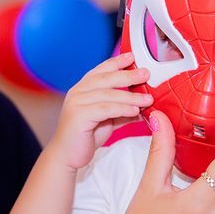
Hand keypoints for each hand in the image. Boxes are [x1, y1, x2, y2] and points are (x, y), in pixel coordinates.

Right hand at [48, 53, 150, 171]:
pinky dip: (122, 109)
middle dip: (128, 75)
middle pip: (106, 78)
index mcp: (83, 88)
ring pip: (108, 94)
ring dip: (131, 96)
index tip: (132, 57)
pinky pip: (105, 109)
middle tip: (146, 74)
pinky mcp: (78, 115)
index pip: (101, 70)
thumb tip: (144, 104)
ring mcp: (76, 102)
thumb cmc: (85, 137)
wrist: (66, 156)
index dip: (117, 62)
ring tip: (148, 99)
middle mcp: (78, 92)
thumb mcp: (108, 119)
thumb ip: (122, 109)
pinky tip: (135, 111)